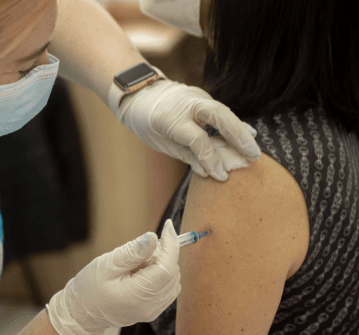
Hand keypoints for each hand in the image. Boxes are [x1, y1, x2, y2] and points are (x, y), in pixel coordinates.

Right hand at [47, 219, 180, 334]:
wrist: (81, 313)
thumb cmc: (89, 289)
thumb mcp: (106, 265)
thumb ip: (132, 253)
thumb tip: (153, 238)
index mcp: (137, 295)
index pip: (166, 268)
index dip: (171, 245)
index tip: (167, 226)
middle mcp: (150, 307)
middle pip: (172, 273)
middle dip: (162, 254)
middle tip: (139, 249)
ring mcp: (153, 311)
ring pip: (173, 280)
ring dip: (161, 264)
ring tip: (136, 263)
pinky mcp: (153, 310)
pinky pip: (168, 288)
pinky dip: (160, 274)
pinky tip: (141, 272)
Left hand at [116, 76, 259, 180]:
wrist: (143, 97)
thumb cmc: (151, 125)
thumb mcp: (164, 144)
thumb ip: (188, 155)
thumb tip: (211, 171)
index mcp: (170, 119)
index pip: (196, 138)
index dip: (210, 157)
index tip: (221, 174)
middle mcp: (187, 105)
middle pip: (217, 115)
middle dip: (237, 136)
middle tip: (253, 156)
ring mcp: (197, 98)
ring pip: (223, 112)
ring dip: (241, 131)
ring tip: (254, 152)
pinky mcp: (204, 98)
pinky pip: (222, 112)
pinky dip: (235, 124)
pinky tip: (249, 134)